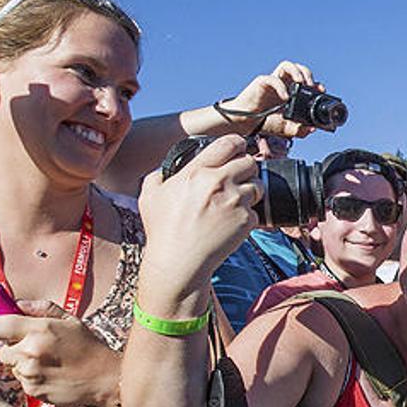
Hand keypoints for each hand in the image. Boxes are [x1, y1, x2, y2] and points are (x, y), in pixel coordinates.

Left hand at [0, 301, 119, 406]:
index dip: (0, 328)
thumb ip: (42, 308)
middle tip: (39, 348)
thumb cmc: (89, 347)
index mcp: (39, 329)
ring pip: (13, 367)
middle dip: (17, 348)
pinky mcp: (32, 389)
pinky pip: (23, 381)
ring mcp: (30, 372)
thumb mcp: (71, 320)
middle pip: (3, 350)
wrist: (104, 377)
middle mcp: (31, 351)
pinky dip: (33, 378)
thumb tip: (19, 304)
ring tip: (50, 362)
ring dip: (25, 364)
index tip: (7, 330)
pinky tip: (52, 373)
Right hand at [138, 135, 261, 302]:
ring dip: (250, 192)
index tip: (238, 149)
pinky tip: (230, 224)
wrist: (178, 263)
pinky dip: (247, 216)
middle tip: (237, 179)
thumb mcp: (150, 195)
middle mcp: (219, 182)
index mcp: (197, 172)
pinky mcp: (247, 220)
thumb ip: (160, 174)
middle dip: (246, 169)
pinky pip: (256, 211)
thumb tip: (168, 167)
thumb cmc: (163, 230)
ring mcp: (236, 201)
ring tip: (233, 203)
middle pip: (249, 162)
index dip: (237, 144)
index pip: (229, 144)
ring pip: (257, 186)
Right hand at [220, 60, 320, 137]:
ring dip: (297, 72)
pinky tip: (285, 98)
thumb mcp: (286, 129)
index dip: (316, 84)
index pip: (306, 81)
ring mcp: (273, 81)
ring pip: (287, 65)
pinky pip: (273, 78)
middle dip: (308, 74)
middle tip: (312, 87)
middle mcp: (284, 83)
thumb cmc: (265, 121)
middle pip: (299, 68)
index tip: (321, 91)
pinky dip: (281, 87)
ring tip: (302, 84)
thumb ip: (299, 130)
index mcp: (292, 92)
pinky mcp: (262, 82)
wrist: (247, 122)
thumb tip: (312, 129)